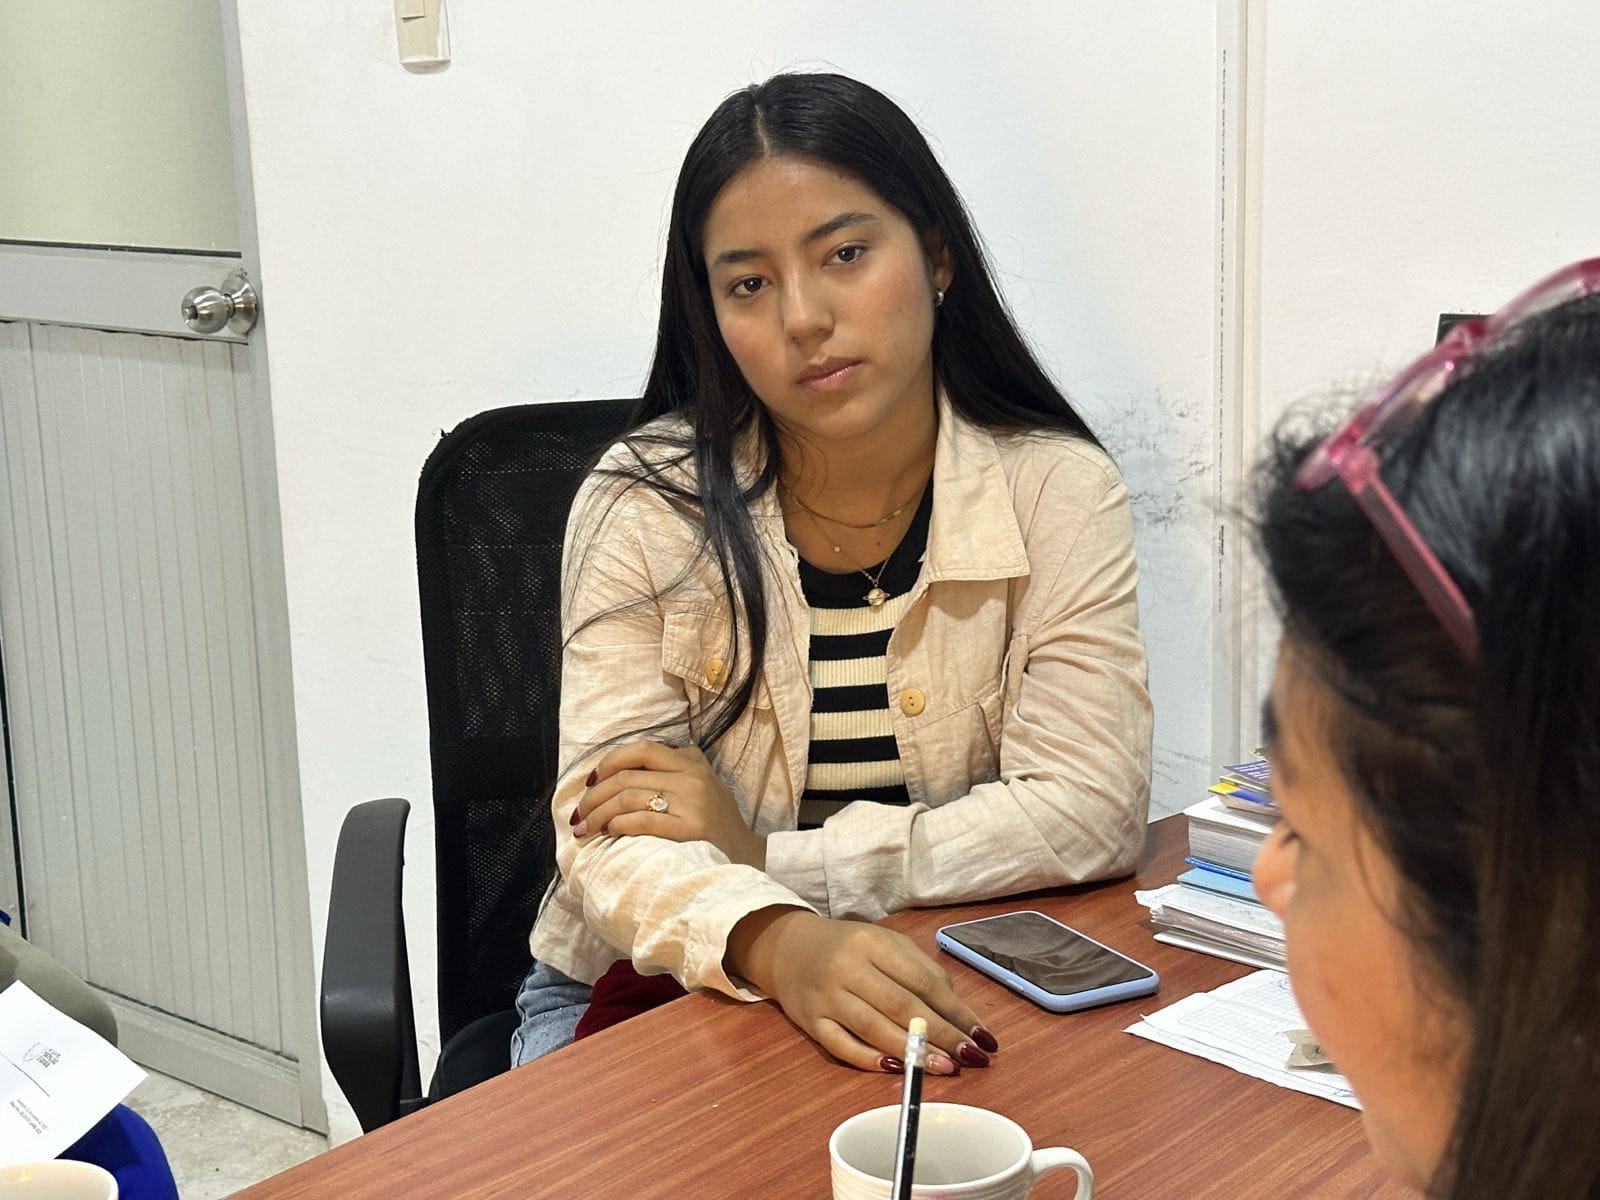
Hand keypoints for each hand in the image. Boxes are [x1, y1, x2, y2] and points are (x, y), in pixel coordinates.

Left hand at [571, 741, 765, 869]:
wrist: (749, 857)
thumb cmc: (721, 824)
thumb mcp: (708, 784)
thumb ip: (684, 764)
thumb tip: (650, 753)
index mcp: (691, 765)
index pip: (642, 749)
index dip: (609, 761)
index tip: (591, 781)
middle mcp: (691, 779)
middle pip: (627, 777)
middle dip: (594, 796)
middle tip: (579, 814)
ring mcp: (693, 804)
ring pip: (629, 797)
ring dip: (598, 814)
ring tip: (585, 830)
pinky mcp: (692, 830)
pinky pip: (643, 820)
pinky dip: (618, 824)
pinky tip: (608, 833)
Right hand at [726, 908, 997, 1074]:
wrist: (787, 948)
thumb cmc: (848, 947)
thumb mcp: (884, 942)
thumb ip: (919, 968)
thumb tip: (954, 1010)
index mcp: (872, 943)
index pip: (922, 980)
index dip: (955, 1010)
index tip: (981, 1034)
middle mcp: (848, 967)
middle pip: (901, 1005)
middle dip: (941, 1035)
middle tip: (971, 1057)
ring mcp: (827, 996)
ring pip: (873, 1027)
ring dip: (913, 1052)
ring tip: (945, 1069)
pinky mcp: (810, 1021)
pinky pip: (840, 1045)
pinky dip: (868, 1059)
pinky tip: (895, 1069)